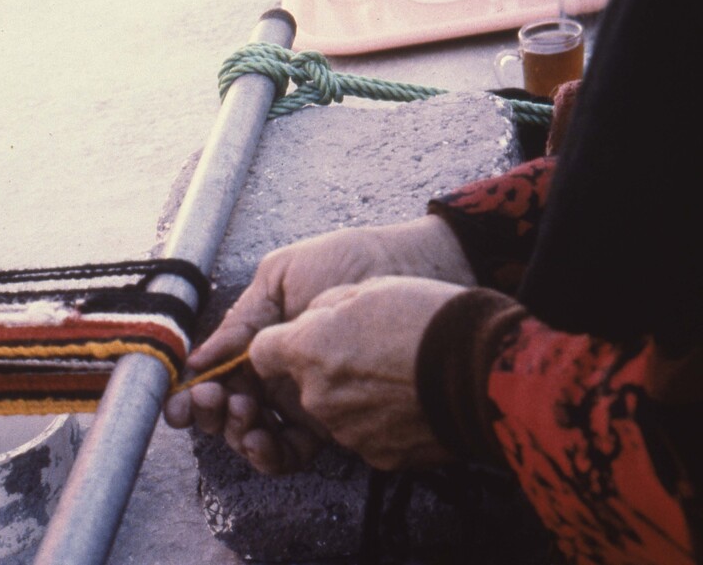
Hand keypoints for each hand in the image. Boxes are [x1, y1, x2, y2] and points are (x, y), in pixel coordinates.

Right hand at [163, 216, 473, 441]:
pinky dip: (273, 453)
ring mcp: (304, 399)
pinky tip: (266, 440)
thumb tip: (198, 360)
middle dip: (211, 414)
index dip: (192, 394)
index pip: (217, 376)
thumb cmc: (348, 260)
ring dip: (238, 436)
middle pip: (229, 412)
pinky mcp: (334, 420)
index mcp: (260, 338)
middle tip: (215, 402)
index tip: (181, 400)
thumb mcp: (282, 276)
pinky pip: (293, 451)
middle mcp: (277, 373)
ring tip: (245, 416)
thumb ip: (243, 320)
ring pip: (256, 436)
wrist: (410, 268)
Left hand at [246, 276, 463, 472]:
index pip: (260, 353)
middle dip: (322, 371)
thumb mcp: (366, 290)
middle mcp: (317, 398)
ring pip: (335, 412)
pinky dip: (383, 421)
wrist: (486, 367)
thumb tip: (309, 323)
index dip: (278, 343)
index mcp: (307, 350)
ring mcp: (348, 433)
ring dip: (354, 397)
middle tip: (367, 352)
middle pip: (301, 386)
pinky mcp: (380, 458)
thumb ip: (323, 310)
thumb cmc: (428, 317)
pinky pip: (368, 435)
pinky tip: (413, 398)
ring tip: (398, 374)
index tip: (297, 338)